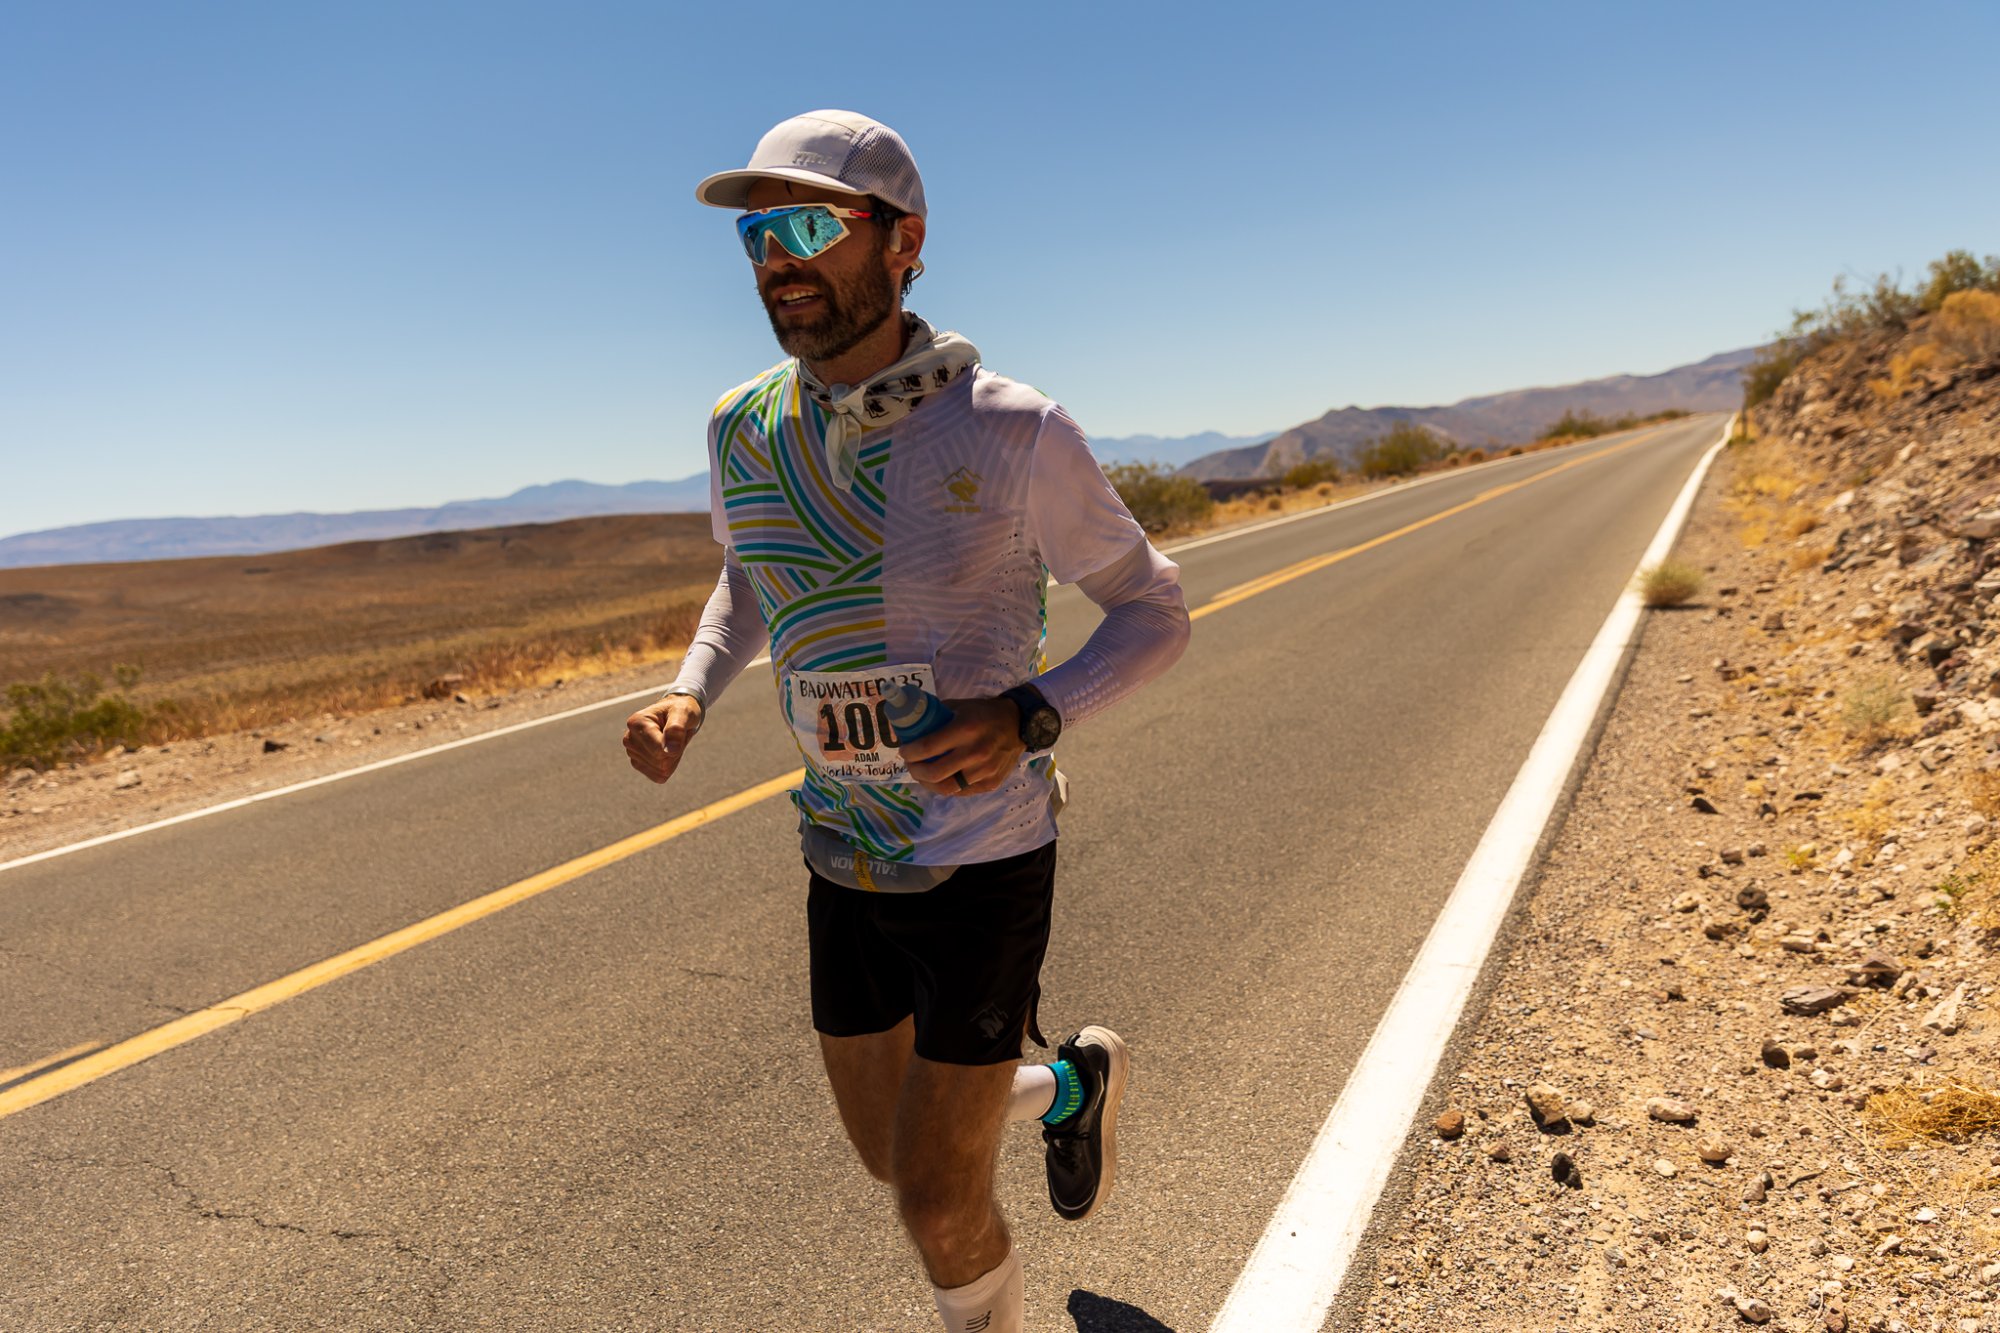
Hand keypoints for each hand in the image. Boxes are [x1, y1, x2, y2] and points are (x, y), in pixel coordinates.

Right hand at [623, 695, 703, 784]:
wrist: (674, 714)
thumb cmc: (679, 711)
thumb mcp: (683, 713)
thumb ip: (676, 729)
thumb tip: (669, 751)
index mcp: (636, 723)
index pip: (659, 750)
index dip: (676, 745)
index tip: (680, 731)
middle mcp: (629, 738)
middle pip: (660, 762)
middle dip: (675, 751)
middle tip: (676, 735)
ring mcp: (632, 752)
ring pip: (661, 770)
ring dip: (673, 757)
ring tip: (671, 740)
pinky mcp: (637, 763)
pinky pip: (659, 776)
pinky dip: (669, 766)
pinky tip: (667, 751)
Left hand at [897, 696, 1023, 796]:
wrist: (1020, 724)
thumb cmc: (985, 713)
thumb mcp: (960, 706)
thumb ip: (938, 715)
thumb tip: (912, 723)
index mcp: (965, 730)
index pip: (927, 747)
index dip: (910, 752)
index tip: (904, 751)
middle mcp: (975, 753)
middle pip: (934, 773)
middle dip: (915, 770)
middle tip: (911, 764)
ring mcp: (984, 771)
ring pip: (947, 788)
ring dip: (928, 783)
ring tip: (923, 775)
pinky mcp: (991, 783)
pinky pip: (961, 791)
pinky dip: (947, 786)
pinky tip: (942, 779)